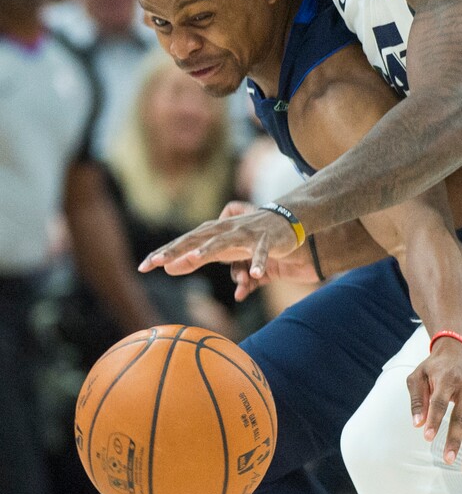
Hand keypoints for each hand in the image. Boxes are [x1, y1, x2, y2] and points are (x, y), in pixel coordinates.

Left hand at [138, 208, 301, 277]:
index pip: (184, 242)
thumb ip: (195, 258)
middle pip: (197, 239)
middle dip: (178, 250)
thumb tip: (168, 268)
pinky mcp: (266, 239)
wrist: (286, 219)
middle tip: (157, 261)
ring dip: (211, 248)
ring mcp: (246, 233)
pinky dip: (258, 262)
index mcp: (213, 232)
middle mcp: (226, 229)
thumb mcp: (219, 249)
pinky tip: (254, 275)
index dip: (164, 253)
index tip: (143, 266)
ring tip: (195, 258)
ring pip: (226, 241)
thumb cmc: (247, 236)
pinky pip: (261, 252)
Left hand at [407, 337, 461, 477]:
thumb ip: (417, 399)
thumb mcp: (419, 375)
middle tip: (446, 459)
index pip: (440, 401)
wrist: (460, 351)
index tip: (426, 437)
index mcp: (447, 378)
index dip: (434, 419)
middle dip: (455, 440)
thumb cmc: (435, 367)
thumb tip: (417, 424)